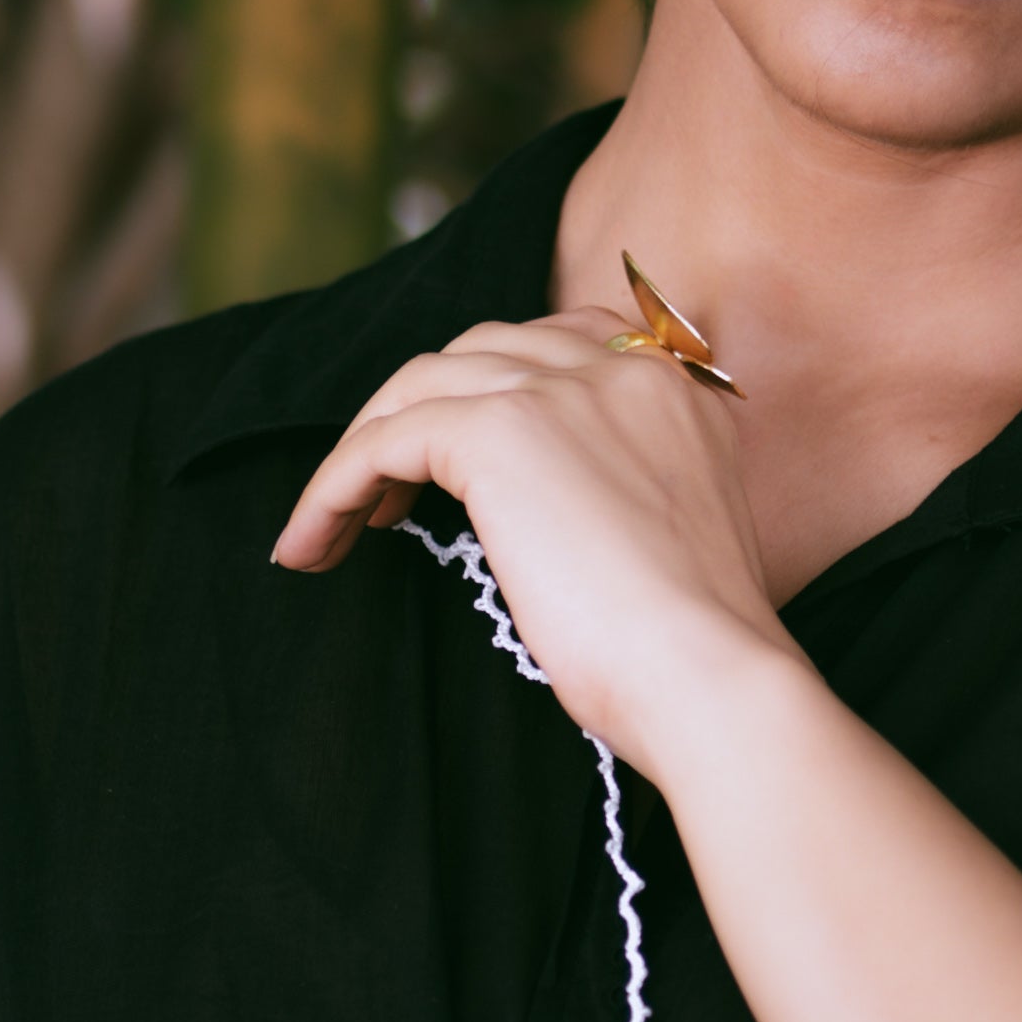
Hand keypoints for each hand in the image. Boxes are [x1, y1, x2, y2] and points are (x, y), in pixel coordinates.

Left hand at [270, 305, 798, 777]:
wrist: (709, 679)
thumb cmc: (693, 652)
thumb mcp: (669, 537)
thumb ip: (621, 484)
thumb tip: (542, 509)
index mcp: (674, 386)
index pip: (559, 342)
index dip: (491, 391)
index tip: (447, 462)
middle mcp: (622, 367)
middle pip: (480, 351)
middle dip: (420, 413)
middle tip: (384, 497)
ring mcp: (559, 390)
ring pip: (421, 386)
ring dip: (364, 452)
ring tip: (334, 528)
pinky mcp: (498, 432)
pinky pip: (384, 440)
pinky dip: (335, 485)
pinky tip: (312, 544)